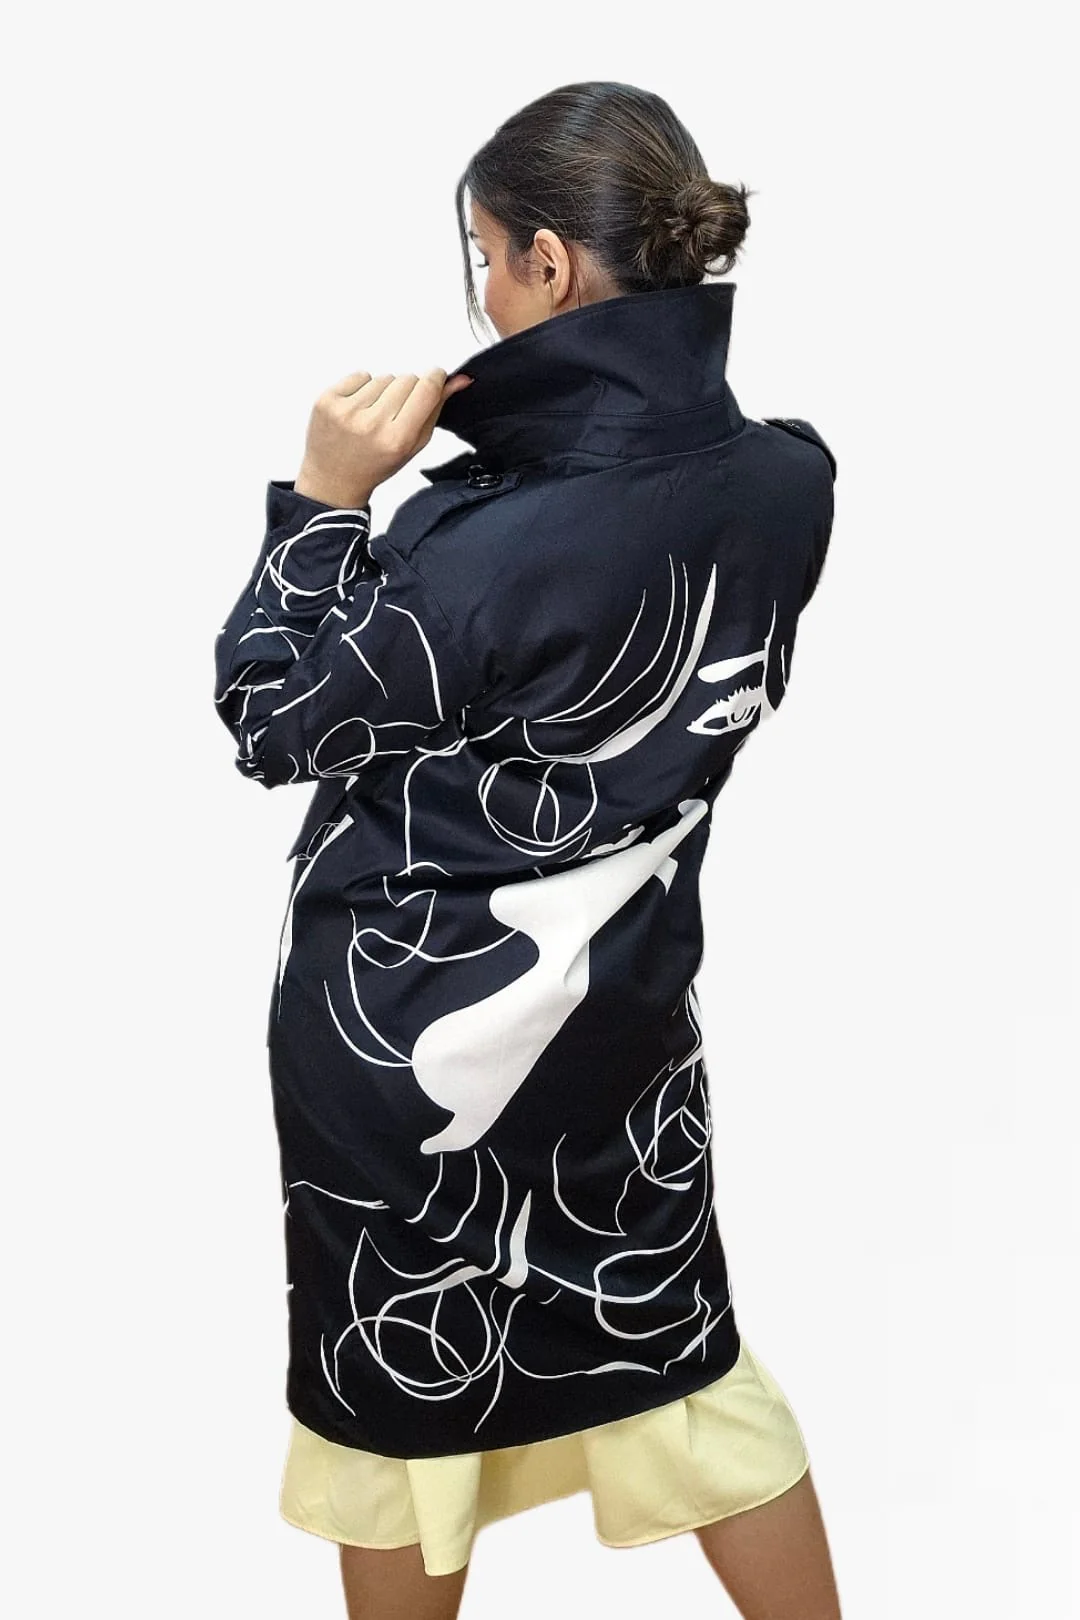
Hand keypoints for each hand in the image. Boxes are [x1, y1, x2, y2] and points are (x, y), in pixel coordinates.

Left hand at [294, 368, 473, 507]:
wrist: (333, 480)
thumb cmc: (375, 465)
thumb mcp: (412, 446)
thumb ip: (435, 411)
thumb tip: (456, 379)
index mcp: (397, 439)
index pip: (426, 388)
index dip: (435, 378)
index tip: (435, 377)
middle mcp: (371, 423)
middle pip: (407, 378)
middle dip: (407, 390)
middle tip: (396, 413)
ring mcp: (346, 410)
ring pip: (383, 377)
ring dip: (383, 391)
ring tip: (373, 415)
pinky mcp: (327, 400)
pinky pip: (360, 375)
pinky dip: (361, 388)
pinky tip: (357, 409)